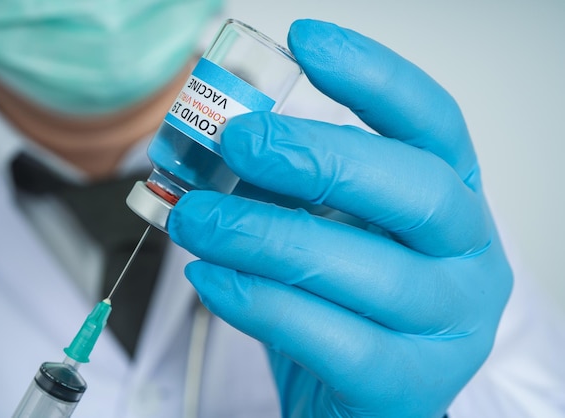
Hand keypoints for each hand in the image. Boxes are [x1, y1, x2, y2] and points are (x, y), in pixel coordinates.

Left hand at [168, 19, 511, 416]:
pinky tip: (213, 279)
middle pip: (416, 188)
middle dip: (318, 156)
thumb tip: (223, 141)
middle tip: (239, 139)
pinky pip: (332, 337)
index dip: (375, 76)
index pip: (433, 123)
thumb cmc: (342, 303)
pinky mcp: (405, 387)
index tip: (306, 42)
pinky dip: (260, 302)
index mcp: (454, 201)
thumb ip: (291, 187)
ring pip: (365, 267)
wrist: (358, 399)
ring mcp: (447, 326)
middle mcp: (468, 257)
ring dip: (264, 234)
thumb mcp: (327, 228)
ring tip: (196, 219)